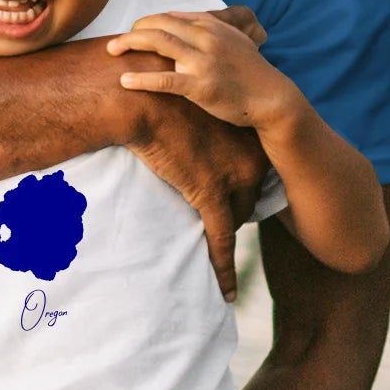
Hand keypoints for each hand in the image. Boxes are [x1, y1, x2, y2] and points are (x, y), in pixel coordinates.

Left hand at [108, 11, 300, 130]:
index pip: (170, 16)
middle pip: (159, 24)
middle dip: (133, 30)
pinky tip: (125, 81)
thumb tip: (181, 24)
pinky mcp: (201, 86)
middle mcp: (206, 37)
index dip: (148, 22)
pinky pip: (164, 80)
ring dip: (129, 44)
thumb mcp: (233, 40)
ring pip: (157, 43)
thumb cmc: (250, 71)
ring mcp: (203, 61)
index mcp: (211, 25)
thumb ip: (208, 30)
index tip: (134, 32)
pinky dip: (141, 80)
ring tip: (111, 51)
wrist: (272, 97)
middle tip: (116, 42)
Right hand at [115, 57, 267, 301]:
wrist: (136, 99)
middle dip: (232, 207)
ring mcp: (235, 179)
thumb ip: (204, 120)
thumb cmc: (155, 96)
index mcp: (249, 132)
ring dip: (224, 233)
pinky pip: (222, 242)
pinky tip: (228, 293)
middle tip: (215, 213)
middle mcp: (252, 157)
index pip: (253, 172)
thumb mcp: (191, 102)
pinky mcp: (212, 198)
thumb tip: (193, 126)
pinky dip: (223, 269)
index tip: (222, 187)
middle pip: (247, 197)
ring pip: (235, 219)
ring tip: (219, 253)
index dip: (235, 183)